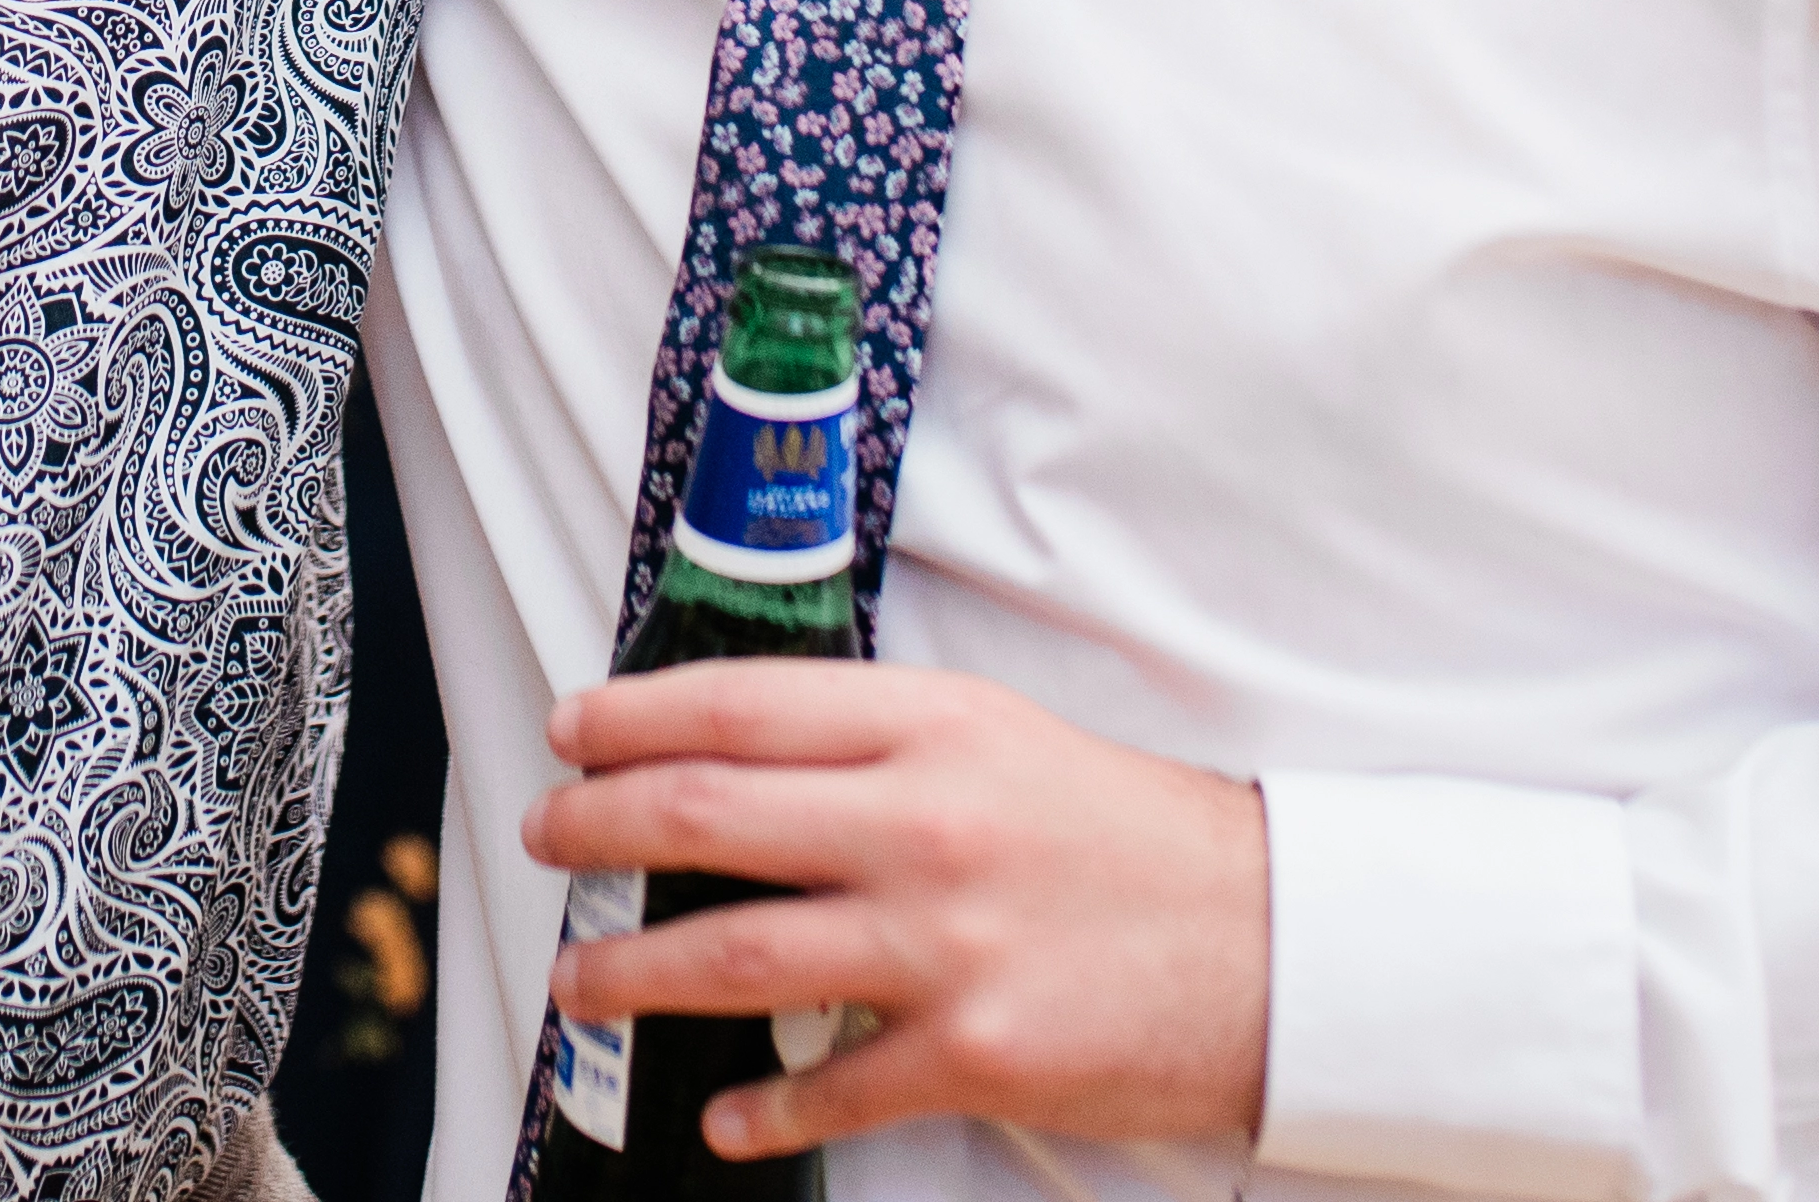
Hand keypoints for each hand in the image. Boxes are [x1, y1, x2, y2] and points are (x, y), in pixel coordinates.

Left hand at [522, 664, 1267, 1161]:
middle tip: (545, 838)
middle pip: (707, 816)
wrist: (1273, 944)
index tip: (569, 734)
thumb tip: (737, 759)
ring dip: (633, 972)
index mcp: (932, 726)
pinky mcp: (975, 1051)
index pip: (739, 706)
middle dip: (597, 828)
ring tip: (578, 981)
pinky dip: (761, 1106)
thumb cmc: (1129, 838)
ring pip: (735, 952)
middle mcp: (925, 823)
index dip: (630, 718)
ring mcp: (945, 942)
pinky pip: (830, 1086)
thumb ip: (878, 746)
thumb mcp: (1002, 742)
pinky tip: (720, 1111)